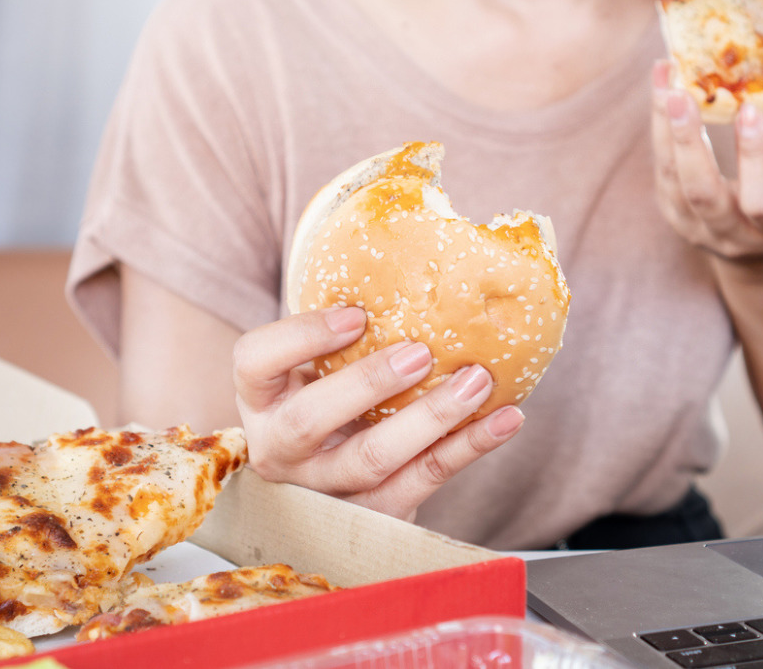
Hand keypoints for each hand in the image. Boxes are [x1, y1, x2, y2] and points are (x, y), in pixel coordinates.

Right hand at [233, 306, 524, 519]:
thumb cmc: (333, 397)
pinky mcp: (375, 516)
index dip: (301, 336)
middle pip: (309, 419)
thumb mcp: (318, 364)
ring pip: (373, 459)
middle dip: (367, 383)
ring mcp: (324, 489)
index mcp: (260, 398)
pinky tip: (506, 419)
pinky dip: (470, 447)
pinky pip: (425, 480)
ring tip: (478, 381)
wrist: (337, 483)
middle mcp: (280, 448)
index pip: (255, 360)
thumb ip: (346, 326)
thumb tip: (418, 247)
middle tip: (421, 352)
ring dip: (431, 418)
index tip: (357, 313)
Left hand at [650, 60, 762, 259]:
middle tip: (679, 92)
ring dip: (664, 126)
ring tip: (663, 75)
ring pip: (672, 180)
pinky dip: (659, 128)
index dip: (754, 157)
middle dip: (688, 142)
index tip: (747, 108)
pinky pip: (661, 170)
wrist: (761, 251)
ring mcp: (696, 228)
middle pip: (702, 194)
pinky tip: (661, 88)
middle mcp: (733, 234)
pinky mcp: (671, 213)